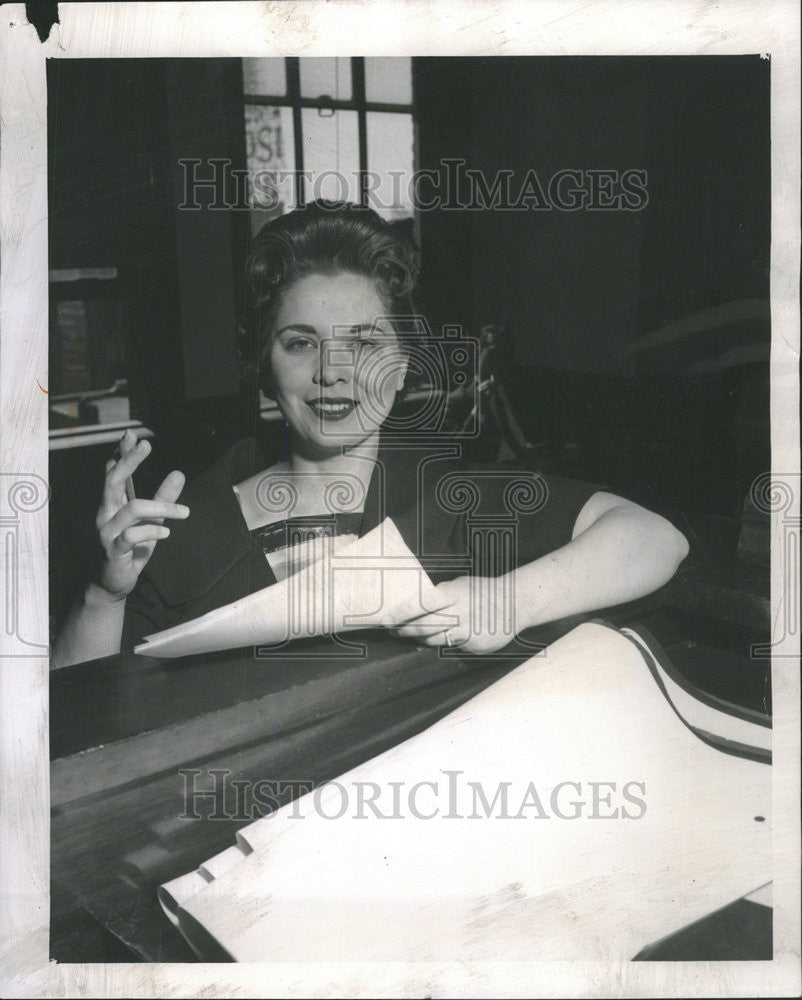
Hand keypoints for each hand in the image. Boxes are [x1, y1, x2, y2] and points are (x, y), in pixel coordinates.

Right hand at [94, 430, 188, 601]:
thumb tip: (179, 473)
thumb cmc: (129, 550)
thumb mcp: (151, 521)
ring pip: (131, 508)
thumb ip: (163, 498)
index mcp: (111, 504)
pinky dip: (152, 530)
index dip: (119, 454)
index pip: (111, 473)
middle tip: (145, 443)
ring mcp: (106, 532)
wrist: (112, 584)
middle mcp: (104, 514)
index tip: (130, 435)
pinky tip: (167, 531)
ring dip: (160, 506)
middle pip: (112, 481)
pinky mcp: (112, 550)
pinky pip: (132, 536)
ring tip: (184, 512)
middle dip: (128, 460)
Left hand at [389, 575, 517, 654]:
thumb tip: (415, 601)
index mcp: (452, 593)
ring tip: (409, 635)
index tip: (385, 620)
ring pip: (434, 639)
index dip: (401, 614)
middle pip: (424, 625)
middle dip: (404, 630)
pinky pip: (450, 646)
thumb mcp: (460, 584)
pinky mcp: (474, 645)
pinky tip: (434, 640)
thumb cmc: (483, 591)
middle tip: (393, 631)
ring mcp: (467, 631)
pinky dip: (440, 643)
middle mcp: (458, 612)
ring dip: (419, 639)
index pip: (420, 604)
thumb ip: (440, 594)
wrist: (515, 603)